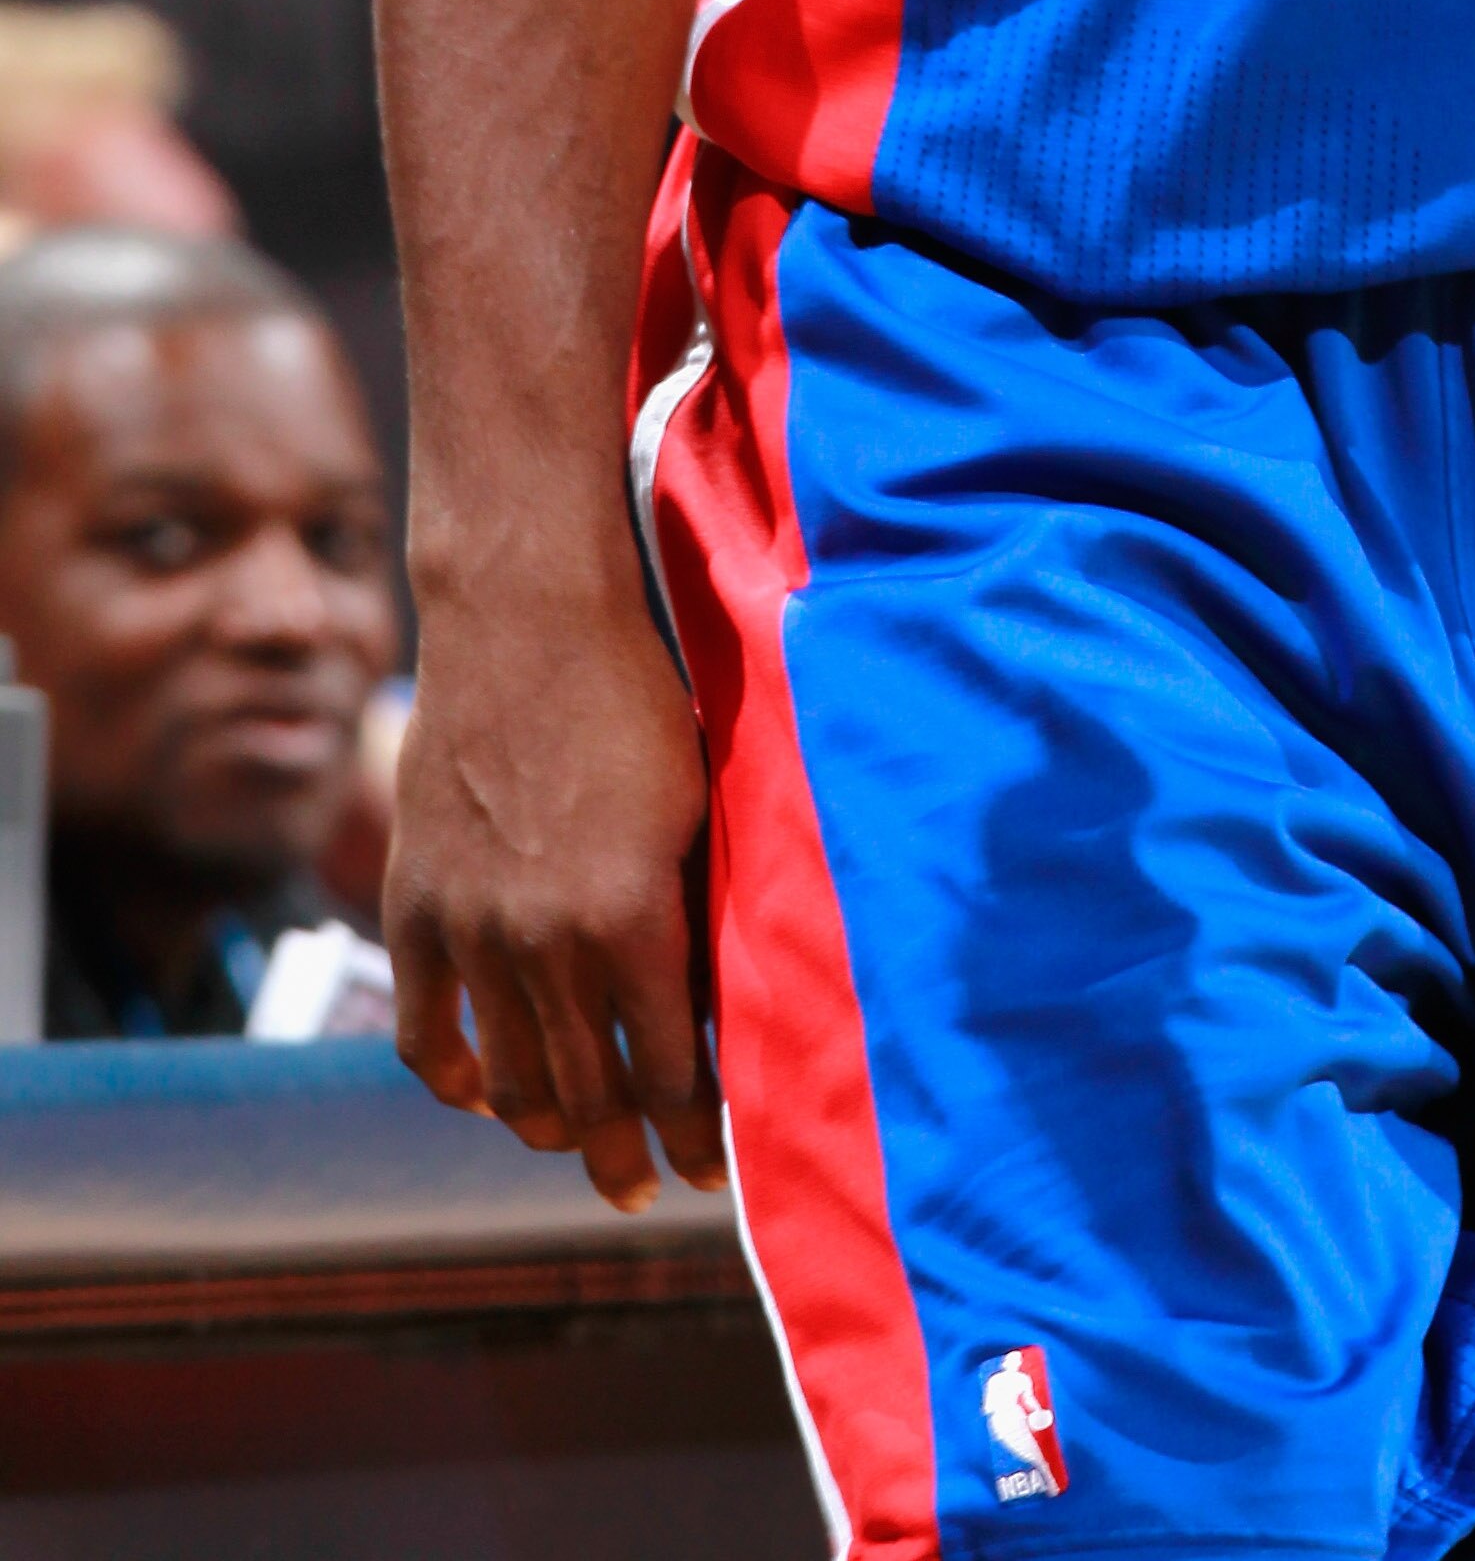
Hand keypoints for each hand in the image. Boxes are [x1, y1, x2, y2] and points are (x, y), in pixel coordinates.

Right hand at [386, 576, 727, 1212]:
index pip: (670, 1071)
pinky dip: (454, 1078)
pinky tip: (482, 1097)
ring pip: (508, 1078)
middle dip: (622, 1155)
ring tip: (575, 1153)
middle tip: (643, 1190)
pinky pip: (426, 1029)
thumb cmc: (641, 699)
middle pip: (588, 1094)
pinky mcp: (417, 904)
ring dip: (546, 1131)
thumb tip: (720, 1010)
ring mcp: (473, 928)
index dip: (692, 1134)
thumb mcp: (697, 808)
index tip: (711, 1172)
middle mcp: (546, 940)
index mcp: (632, 919)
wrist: (529, 621)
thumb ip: (699, 915)